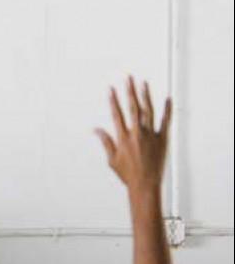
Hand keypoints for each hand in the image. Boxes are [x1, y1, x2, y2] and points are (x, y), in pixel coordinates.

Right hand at [95, 76, 171, 196]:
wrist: (145, 185)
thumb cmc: (128, 174)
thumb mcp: (112, 159)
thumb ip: (105, 142)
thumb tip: (96, 129)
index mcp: (123, 138)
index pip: (116, 114)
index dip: (113, 100)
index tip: (110, 88)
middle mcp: (136, 133)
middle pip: (133, 107)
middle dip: (129, 91)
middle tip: (128, 78)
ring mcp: (150, 135)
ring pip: (148, 111)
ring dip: (145, 96)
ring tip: (143, 83)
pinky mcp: (162, 139)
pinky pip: (165, 121)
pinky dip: (167, 109)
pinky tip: (167, 99)